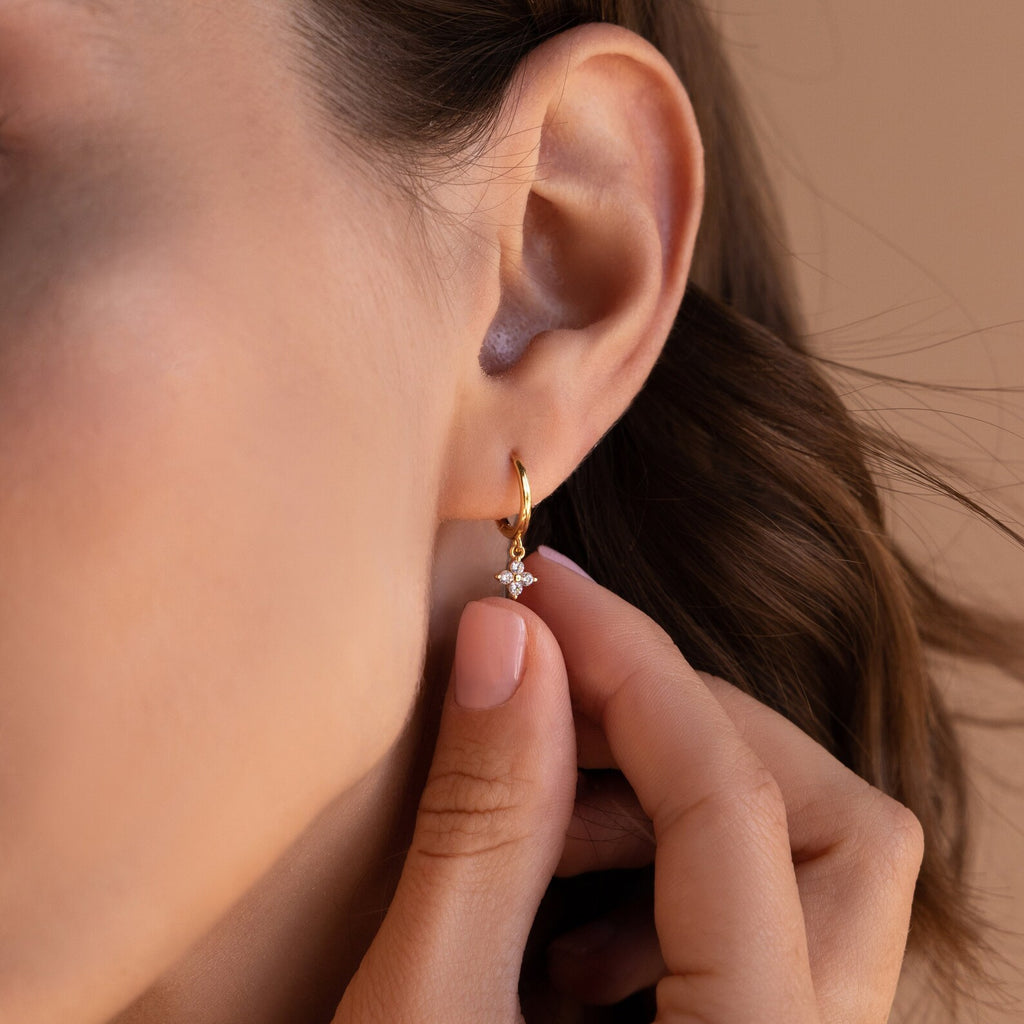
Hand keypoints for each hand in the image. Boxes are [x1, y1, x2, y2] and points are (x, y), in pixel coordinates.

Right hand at [333, 549, 922, 1022]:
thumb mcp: (424, 1015)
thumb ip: (481, 820)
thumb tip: (507, 638)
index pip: (733, 805)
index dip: (634, 666)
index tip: (545, 589)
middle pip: (839, 833)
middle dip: (687, 728)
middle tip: (550, 693)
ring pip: (816, 870)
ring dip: (678, 796)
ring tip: (541, 820)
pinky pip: (769, 921)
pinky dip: (673, 867)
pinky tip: (566, 918)